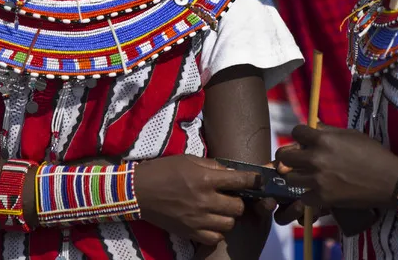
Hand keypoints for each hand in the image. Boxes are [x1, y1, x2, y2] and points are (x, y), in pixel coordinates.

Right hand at [135, 155, 260, 245]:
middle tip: (230, 197)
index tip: (258, 180)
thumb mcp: (189, 160)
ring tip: (219, 210)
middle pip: (238, 207)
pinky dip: (217, 231)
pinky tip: (211, 222)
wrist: (139, 191)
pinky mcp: (190, 232)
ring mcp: (197, 219)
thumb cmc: (164, 171)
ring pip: (229, 224)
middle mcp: (204, 200)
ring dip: (228, 217)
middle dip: (238, 201)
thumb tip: (233, 173)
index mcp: (205, 179)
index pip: (241, 181)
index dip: (254, 180)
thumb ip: (213, 166)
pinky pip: (215, 237)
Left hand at [274, 125, 397, 209]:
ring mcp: (318, 179)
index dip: (300, 135)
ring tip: (308, 177)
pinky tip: (318, 191)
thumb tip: (313, 125)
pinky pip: (303, 196)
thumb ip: (329, 131)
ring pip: (290, 178)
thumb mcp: (351, 135)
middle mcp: (316, 158)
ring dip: (298, 176)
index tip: (304, 141)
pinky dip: (309, 195)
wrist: (389, 181)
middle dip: (289, 156)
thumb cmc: (373, 154)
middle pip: (284, 156)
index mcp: (323, 139)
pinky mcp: (323, 198)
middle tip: (297, 160)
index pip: (296, 132)